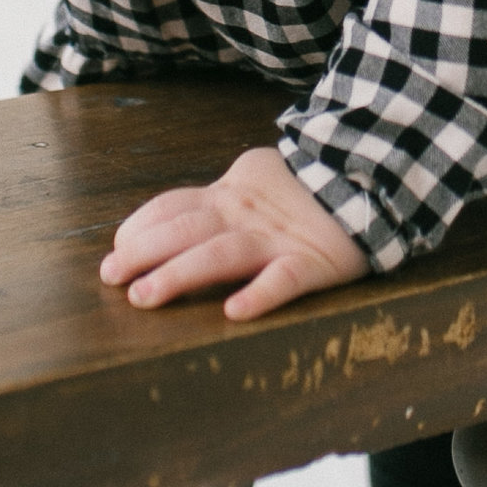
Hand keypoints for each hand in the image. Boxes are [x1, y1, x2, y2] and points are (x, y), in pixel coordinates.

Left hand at [101, 144, 366, 322]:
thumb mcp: (254, 179)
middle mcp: (245, 214)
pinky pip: (284, 280)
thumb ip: (216, 197)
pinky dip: (260, 295)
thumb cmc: (307, 187)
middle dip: (143, 253)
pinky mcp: (314, 262)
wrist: (374, 173)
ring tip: (146, 298)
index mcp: (230, 194)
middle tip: (112, 278)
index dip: (140, 227)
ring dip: (180, 275)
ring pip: (221, 254)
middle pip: (185, 230)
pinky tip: (235, 312)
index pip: (173, 206)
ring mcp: (278, 238)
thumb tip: (162, 222)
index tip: (114, 251)